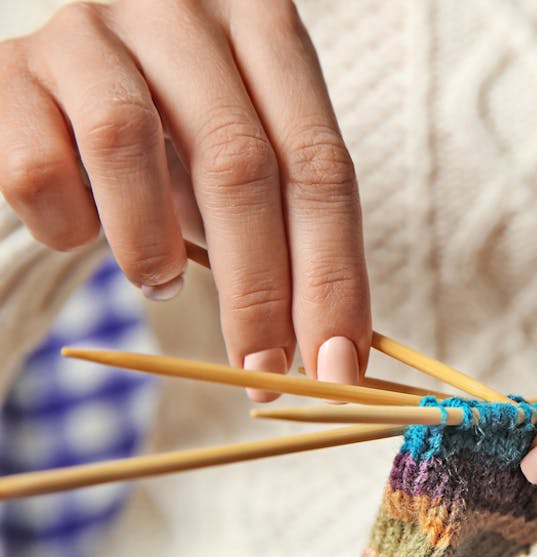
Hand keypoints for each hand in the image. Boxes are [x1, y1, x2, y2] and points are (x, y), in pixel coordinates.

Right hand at [0, 0, 370, 399]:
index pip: (322, 168)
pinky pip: (39, 166)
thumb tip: (336, 352)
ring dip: (152, 248)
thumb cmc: (180, 129)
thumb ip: (291, 226)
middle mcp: (185, 14)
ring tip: (161, 282)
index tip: (337, 366)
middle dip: (260, 291)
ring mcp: (93, 31)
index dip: (333, 277)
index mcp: (267, 31)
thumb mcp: (247, 157)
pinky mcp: (13, 68)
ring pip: (129, 145)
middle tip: (262, 374)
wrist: (72, 79)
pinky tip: (83, 233)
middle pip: (240, 165)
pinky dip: (68, 225)